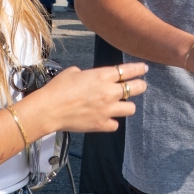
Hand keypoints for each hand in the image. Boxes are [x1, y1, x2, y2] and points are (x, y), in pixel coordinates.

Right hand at [24, 62, 146, 133]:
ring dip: (127, 106)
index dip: (139, 69)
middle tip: (140, 86)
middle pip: (137, 88)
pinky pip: (115, 124)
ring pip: (131, 109)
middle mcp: (109, 92)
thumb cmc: (58, 89)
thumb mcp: (73, 72)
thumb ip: (88, 74)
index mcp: (103, 76)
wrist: (49, 109)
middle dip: (140, 86)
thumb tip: (90, 78)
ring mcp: (107, 110)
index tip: (144, 69)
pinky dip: (112, 122)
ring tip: (121, 105)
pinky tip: (106, 119)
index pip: (129, 70)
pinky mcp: (102, 124)